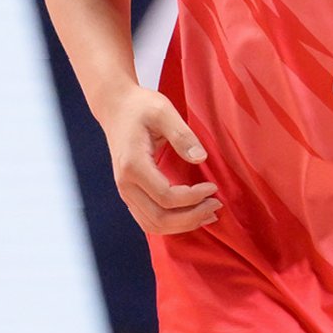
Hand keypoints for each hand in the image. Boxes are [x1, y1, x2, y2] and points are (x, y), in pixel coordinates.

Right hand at [101, 86, 221, 235]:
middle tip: (216, 205)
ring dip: (182, 225)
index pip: (166, 196)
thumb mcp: (164, 111)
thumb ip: (182, 135)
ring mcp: (125, 191)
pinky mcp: (130, 193)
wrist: (116, 108)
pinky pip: (149, 220)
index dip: (193, 198)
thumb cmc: (140, 107)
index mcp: (133, 165)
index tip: (213, 187)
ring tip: (208, 214)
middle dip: (191, 217)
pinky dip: (171, 224)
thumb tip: (201, 158)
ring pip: (153, 225)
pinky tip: (191, 215)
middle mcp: (125, 184)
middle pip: (159, 218)